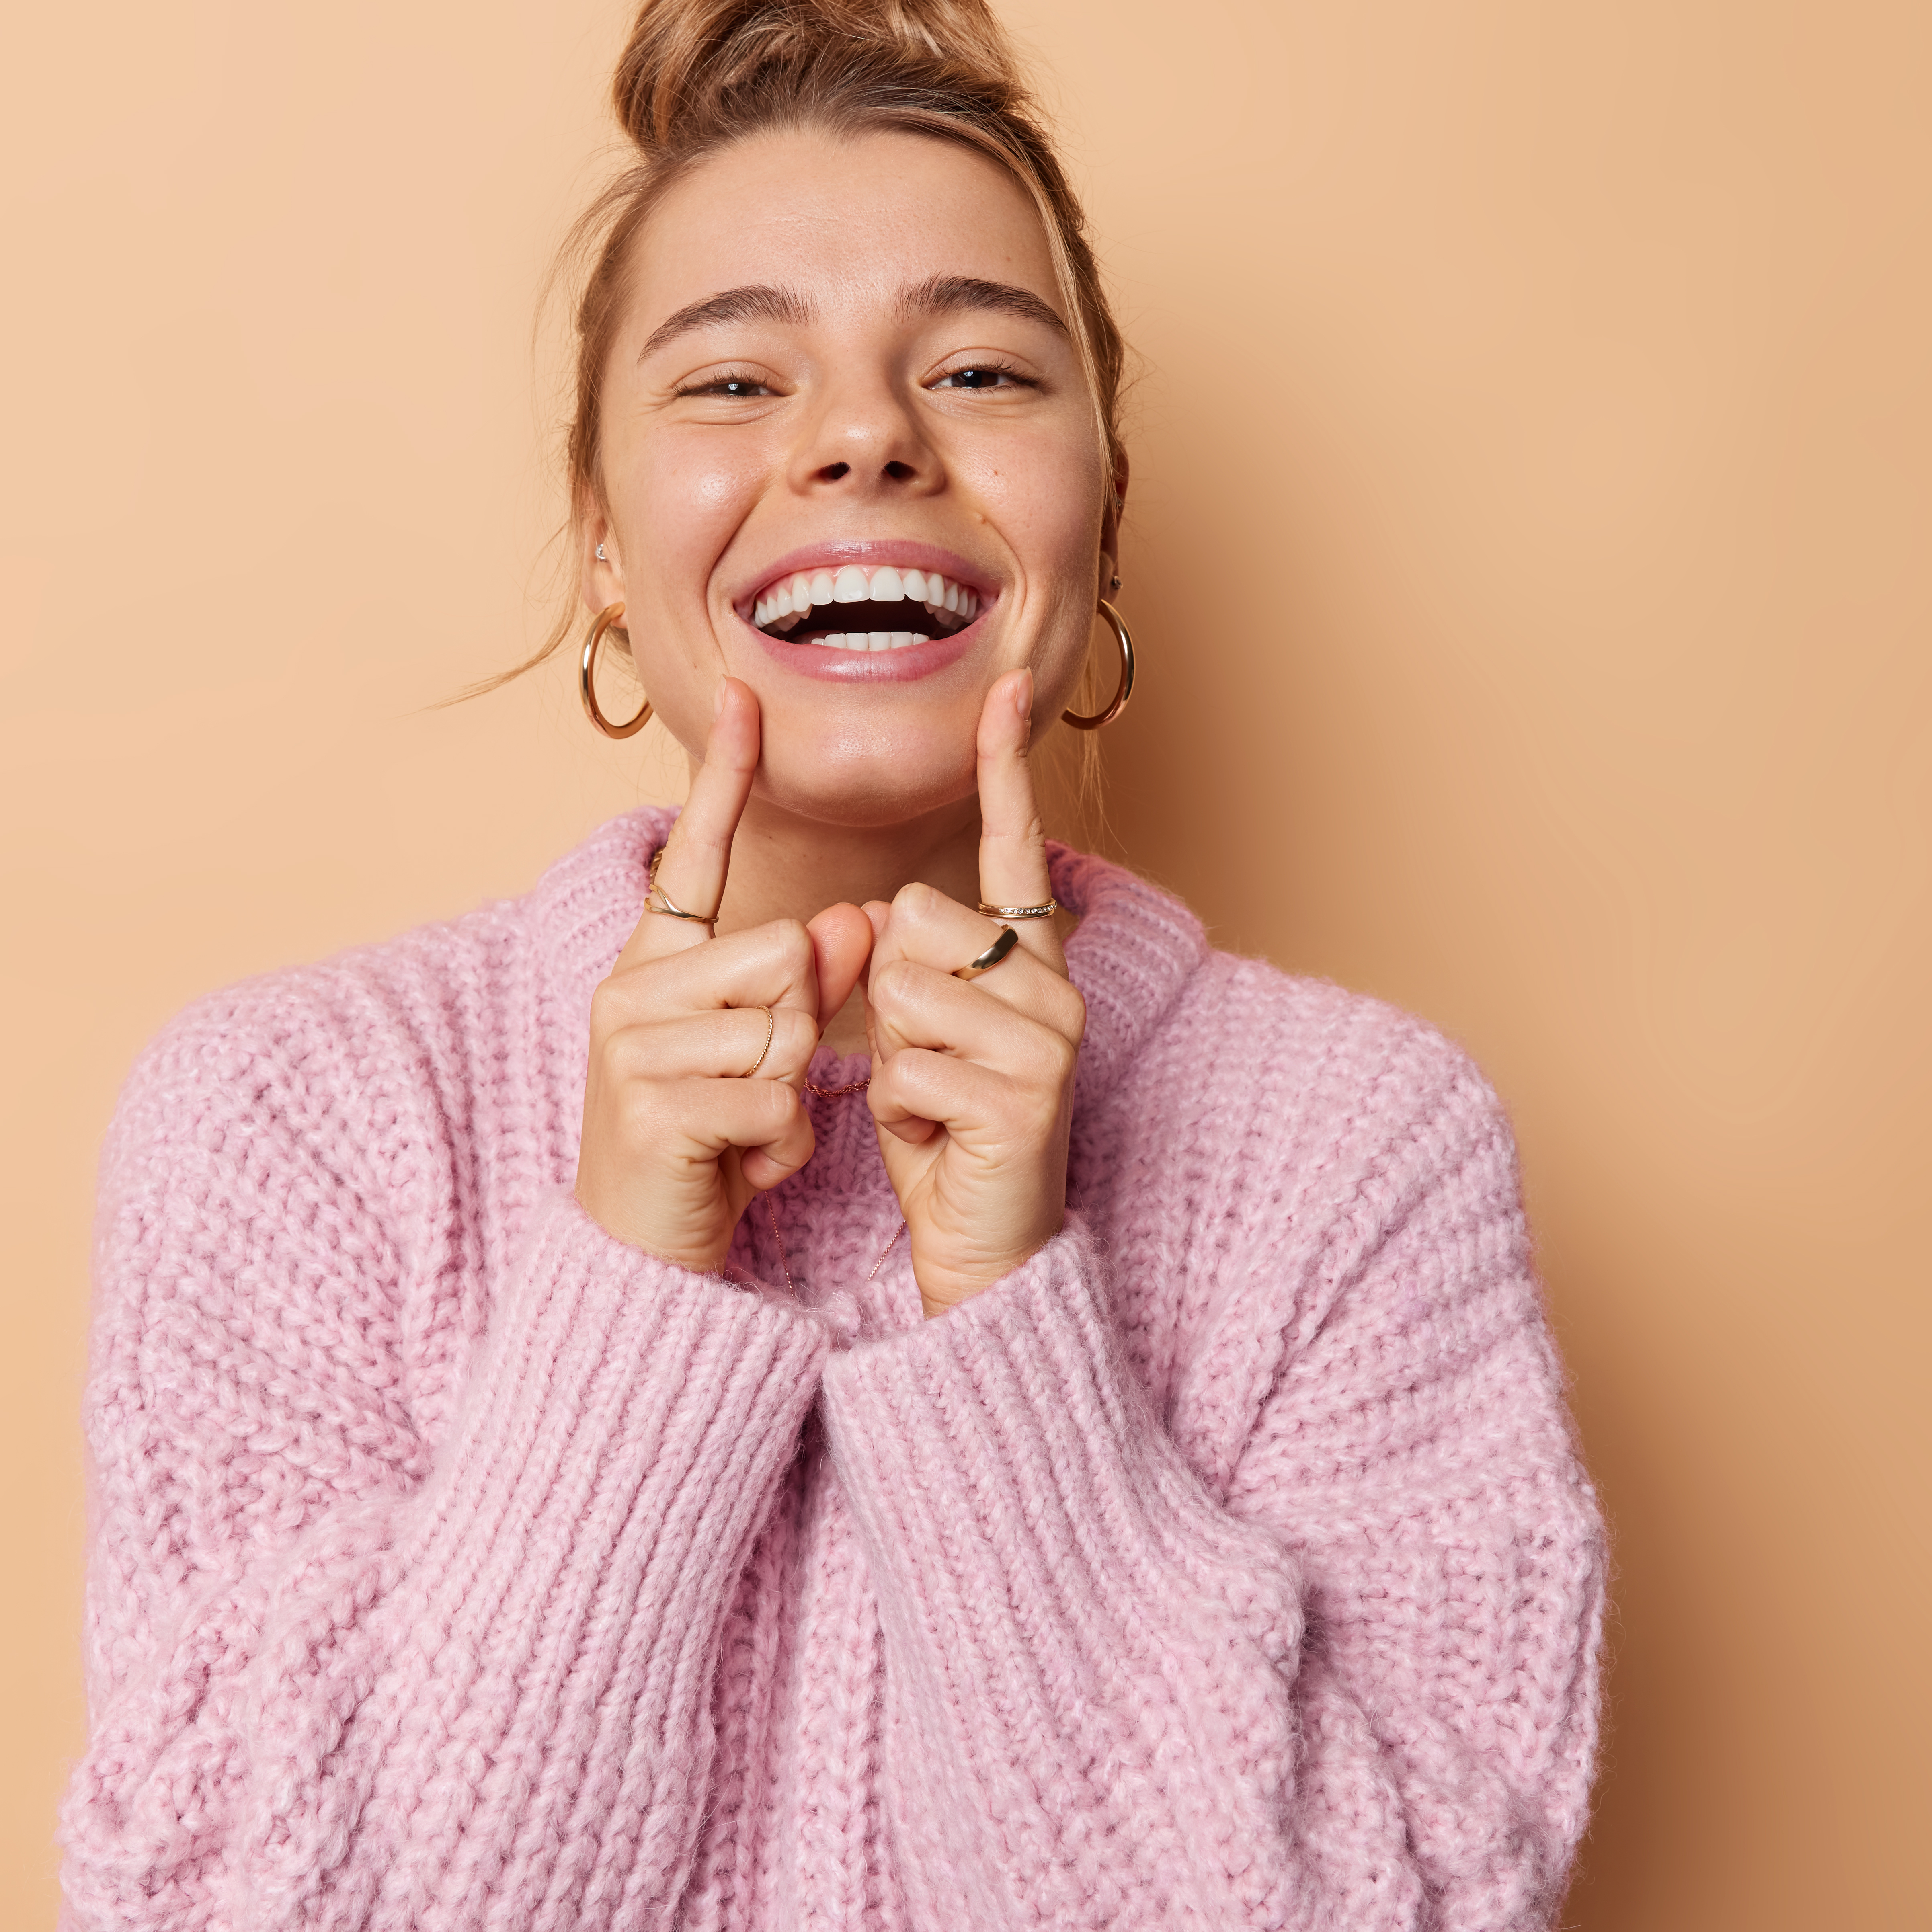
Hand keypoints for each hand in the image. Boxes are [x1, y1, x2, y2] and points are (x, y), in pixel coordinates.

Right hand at [577, 680, 877, 1272]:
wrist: (643, 1251)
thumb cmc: (708, 1142)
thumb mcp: (762, 1050)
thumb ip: (801, 980)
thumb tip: (849, 920)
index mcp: (654, 962)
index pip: (693, 855)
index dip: (722, 777)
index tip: (745, 694)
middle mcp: (630, 989)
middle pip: (781, 955)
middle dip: (800, 1026)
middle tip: (758, 1085)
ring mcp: (633, 1048)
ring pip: (783, 1028)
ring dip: (790, 1091)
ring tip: (748, 1127)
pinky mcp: (653, 1109)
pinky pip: (774, 1097)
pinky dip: (780, 1144)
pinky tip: (743, 1164)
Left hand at [860, 670, 1085, 1314]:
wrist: (985, 1243)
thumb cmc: (945, 1131)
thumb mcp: (914, 1034)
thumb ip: (904, 966)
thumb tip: (879, 913)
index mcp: (1030, 961)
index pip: (1013, 849)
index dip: (1005, 768)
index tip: (1003, 688)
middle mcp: (1052, 987)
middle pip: (911, 922)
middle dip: (885, 997)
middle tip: (923, 1063)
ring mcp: (1046, 1041)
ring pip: (902, 992)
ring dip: (888, 1057)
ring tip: (928, 1100)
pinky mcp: (1023, 1096)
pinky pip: (907, 1066)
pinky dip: (899, 1112)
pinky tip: (936, 1139)